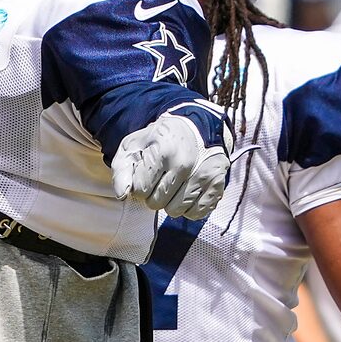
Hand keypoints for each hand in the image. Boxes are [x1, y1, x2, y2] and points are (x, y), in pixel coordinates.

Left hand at [111, 112, 229, 219]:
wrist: (194, 128)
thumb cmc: (158, 140)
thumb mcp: (133, 148)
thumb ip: (122, 172)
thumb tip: (123, 195)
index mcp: (163, 152)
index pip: (141, 190)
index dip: (139, 185)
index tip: (146, 173)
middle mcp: (186, 164)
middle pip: (157, 203)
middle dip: (153, 195)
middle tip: (160, 179)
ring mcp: (205, 175)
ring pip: (176, 211)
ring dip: (170, 203)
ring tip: (173, 185)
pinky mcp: (218, 184)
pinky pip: (196, 213)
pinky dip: (189, 207)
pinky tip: (187, 192)